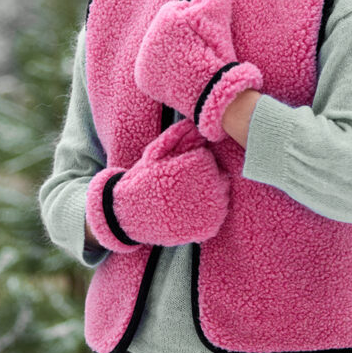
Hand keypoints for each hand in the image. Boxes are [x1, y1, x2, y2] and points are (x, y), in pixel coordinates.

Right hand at [85, 119, 229, 249]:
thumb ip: (179, 135)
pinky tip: (186, 212)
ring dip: (206, 194)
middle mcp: (210, 186)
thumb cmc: (143, 180)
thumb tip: (197, 124)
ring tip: (182, 198)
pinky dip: (206, 213)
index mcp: (198, 164)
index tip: (176, 169)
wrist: (130, 215)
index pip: (208, 156)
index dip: (192, 161)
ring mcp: (212, 210)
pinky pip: (218, 215)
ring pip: (221, 194)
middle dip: (202, 176)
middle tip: (178, 185)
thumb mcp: (156, 152)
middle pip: (218, 174)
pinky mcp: (210, 228)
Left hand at [134, 0, 262, 141]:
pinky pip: (151, 68)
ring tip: (190, 63)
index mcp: (166, 17)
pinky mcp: (142, 78)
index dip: (192, 23)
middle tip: (198, 51)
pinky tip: (179, 74)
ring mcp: (143, 59)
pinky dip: (163, 70)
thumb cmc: (217, 52)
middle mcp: (149, 36)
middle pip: (165, 31)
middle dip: (180, 38)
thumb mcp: (219, 17)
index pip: (176, 12)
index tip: (203, 36)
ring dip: (171, 53)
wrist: (211, 89)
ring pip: (158, 49)